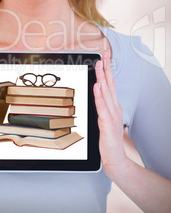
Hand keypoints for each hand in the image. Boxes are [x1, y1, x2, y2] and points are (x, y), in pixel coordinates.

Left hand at [93, 50, 126, 178]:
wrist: (115, 158)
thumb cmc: (109, 139)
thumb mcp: (106, 118)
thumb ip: (102, 106)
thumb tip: (97, 92)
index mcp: (113, 106)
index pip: (110, 83)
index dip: (108, 69)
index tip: (105, 56)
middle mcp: (114, 108)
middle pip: (110, 84)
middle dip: (107, 68)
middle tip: (104, 54)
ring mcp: (111, 115)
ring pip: (106, 92)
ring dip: (103, 77)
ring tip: (100, 65)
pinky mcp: (107, 123)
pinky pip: (102, 108)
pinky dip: (100, 96)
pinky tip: (97, 87)